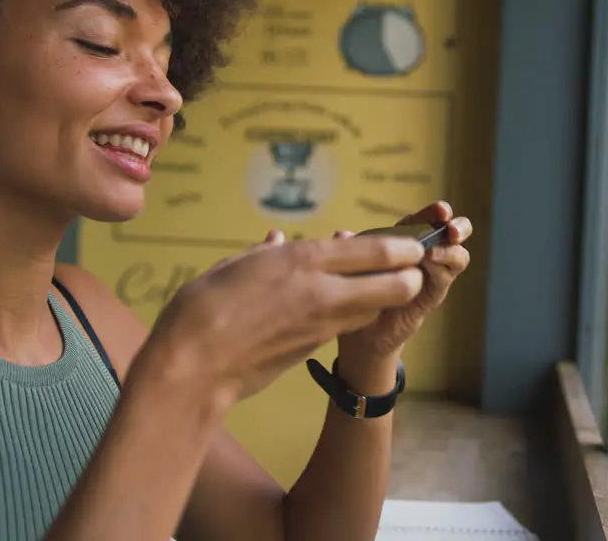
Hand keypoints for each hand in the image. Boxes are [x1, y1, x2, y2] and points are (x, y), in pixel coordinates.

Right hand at [141, 231, 426, 402]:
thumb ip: (264, 252)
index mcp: (304, 260)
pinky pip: (347, 325)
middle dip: (409, 276)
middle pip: (395, 285)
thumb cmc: (204, 307)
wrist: (195, 367)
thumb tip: (277, 240)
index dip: (404, 247)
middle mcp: (323, 291)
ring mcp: (323, 325)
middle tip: (408, 268)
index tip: (413, 243)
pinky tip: (337, 304)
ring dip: (382, 297)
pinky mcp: (315, 349)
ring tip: (375, 283)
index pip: (376, 250)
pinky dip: (352, 313)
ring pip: (375, 308)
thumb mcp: (234, 265)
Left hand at [335, 201, 472, 363]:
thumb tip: (341, 233)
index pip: (427, 218)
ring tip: (433, 251)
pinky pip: (446, 277)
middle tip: (451, 229)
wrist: (362, 331)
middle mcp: (426, 253)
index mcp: (407, 239)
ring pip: (458, 256)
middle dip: (458, 226)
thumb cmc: (360, 290)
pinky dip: (443, 269)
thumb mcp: (352, 264)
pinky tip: (432, 266)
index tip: (440, 210)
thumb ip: (349, 247)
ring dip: (451, 250)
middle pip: (453, 232)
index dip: (436, 211)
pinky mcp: (434, 294)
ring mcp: (433, 273)